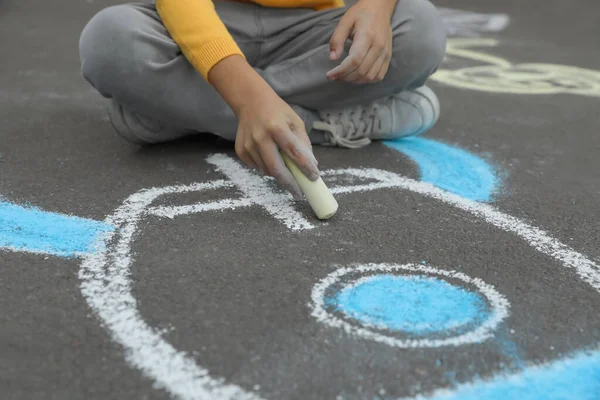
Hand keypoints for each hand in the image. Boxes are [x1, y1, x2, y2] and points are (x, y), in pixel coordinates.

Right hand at [207, 55, 319, 198]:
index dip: (305, 166)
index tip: (314, 178)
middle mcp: (260, 137)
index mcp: (276, 127)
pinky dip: (266, 167)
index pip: (294, 151)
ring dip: (279, 174)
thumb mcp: (295, 121)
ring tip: (286, 170)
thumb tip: (311, 166)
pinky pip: (256, 166)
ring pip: (266, 170)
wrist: (250, 102)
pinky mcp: (241, 150)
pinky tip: (269, 156)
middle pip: (276, 168)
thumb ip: (303, 143)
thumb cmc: (278, 112)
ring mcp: (248, 145)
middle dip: (289, 183)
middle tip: (299, 194)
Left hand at [327, 0, 395, 83]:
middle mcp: (379, 47)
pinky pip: (379, 76)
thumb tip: (332, 58)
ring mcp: (385, 53)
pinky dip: (367, 80)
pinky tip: (357, 77)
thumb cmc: (361, 14)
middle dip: (345, 77)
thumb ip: (337, 39)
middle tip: (335, 77)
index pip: (354, 61)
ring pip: (370, 77)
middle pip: (361, 71)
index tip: (330, 75)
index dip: (341, 71)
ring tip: (344, 77)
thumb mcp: (345, 22)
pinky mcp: (388, 58)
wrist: (380, 9)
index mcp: (367, 37)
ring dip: (355, 81)